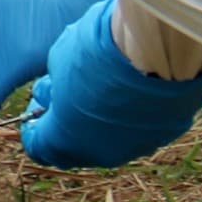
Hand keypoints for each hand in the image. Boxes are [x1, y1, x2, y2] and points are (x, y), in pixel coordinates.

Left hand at [18, 0, 201, 169]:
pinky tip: (136, 86)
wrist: (158, 47)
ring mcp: (135, 147)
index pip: (39, 145)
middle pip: (75, 146)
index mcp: (64, 140)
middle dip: (68, 122)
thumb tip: (54, 93)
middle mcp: (99, 153)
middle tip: (70, 92)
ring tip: (106, 86)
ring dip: (102, 119)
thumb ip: (54, 85)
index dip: (35, 125)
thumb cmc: (100, 52)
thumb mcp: (60, 59)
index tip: (41, 103)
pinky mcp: (165, 134)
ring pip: (111, 139)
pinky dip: (134, 113)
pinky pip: (142, 127)